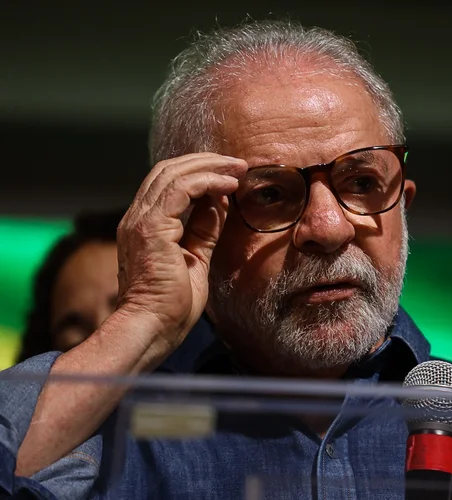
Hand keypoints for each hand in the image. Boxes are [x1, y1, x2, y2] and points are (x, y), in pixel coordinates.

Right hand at [115, 152, 247, 360]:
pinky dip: (207, 181)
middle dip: (207, 162)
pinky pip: (180, 189)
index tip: (231, 174)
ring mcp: (141, 221)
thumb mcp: (196, 258)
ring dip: (210, 166)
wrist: (153, 329)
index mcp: (145, 225)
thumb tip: (220, 202)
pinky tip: (229, 185)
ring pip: (173, 173)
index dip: (200, 172)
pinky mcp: (151, 228)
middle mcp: (137, 217)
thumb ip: (204, 229)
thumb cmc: (172, 305)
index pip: (168, 183)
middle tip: (238, 164)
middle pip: (169, 170)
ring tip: (238, 169)